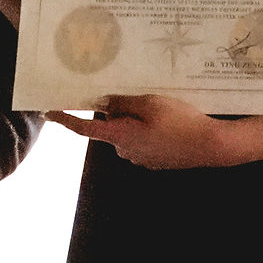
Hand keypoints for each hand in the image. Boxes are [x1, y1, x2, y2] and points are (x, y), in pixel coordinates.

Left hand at [55, 93, 235, 170]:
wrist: (215, 146)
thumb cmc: (181, 122)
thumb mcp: (150, 103)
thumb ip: (123, 103)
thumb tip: (104, 105)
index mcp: (120, 136)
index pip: (84, 129)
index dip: (65, 120)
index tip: (48, 112)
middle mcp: (126, 151)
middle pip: (112, 127)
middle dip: (121, 113)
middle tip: (143, 100)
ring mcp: (143, 159)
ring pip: (129, 133)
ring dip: (138, 122)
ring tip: (163, 112)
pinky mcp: (157, 161)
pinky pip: (144, 141)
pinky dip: (151, 131)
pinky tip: (171, 125)